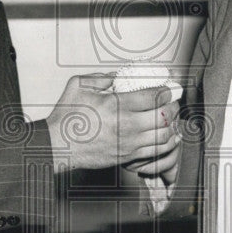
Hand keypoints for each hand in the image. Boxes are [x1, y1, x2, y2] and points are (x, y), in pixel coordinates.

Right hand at [46, 73, 178, 172]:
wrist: (58, 146)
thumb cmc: (66, 117)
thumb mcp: (78, 86)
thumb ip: (101, 77)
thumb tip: (118, 76)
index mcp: (116, 105)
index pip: (153, 96)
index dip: (166, 90)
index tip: (169, 87)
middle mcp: (126, 125)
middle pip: (164, 116)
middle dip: (173, 106)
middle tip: (173, 101)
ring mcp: (128, 143)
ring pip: (164, 136)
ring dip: (172, 125)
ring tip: (171, 117)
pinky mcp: (127, 156)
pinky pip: (155, 152)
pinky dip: (165, 143)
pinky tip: (166, 136)